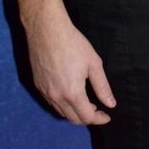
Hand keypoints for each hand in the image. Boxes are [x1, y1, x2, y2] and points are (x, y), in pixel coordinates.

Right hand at [24, 8, 115, 125]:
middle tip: (98, 109)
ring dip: (74, 112)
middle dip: (87, 118)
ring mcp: (45, 92)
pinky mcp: (37, 85)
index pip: (86, 117)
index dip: (99, 119)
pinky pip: (51, 103)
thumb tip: (111, 104)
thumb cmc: (73, 44)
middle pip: (73, 119)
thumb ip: (102, 87)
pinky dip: (63, 105)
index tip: (107, 116)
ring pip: (61, 112)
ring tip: (86, 102)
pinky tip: (70, 94)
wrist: (47, 30)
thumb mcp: (93, 64)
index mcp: (72, 93)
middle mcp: (56, 97)